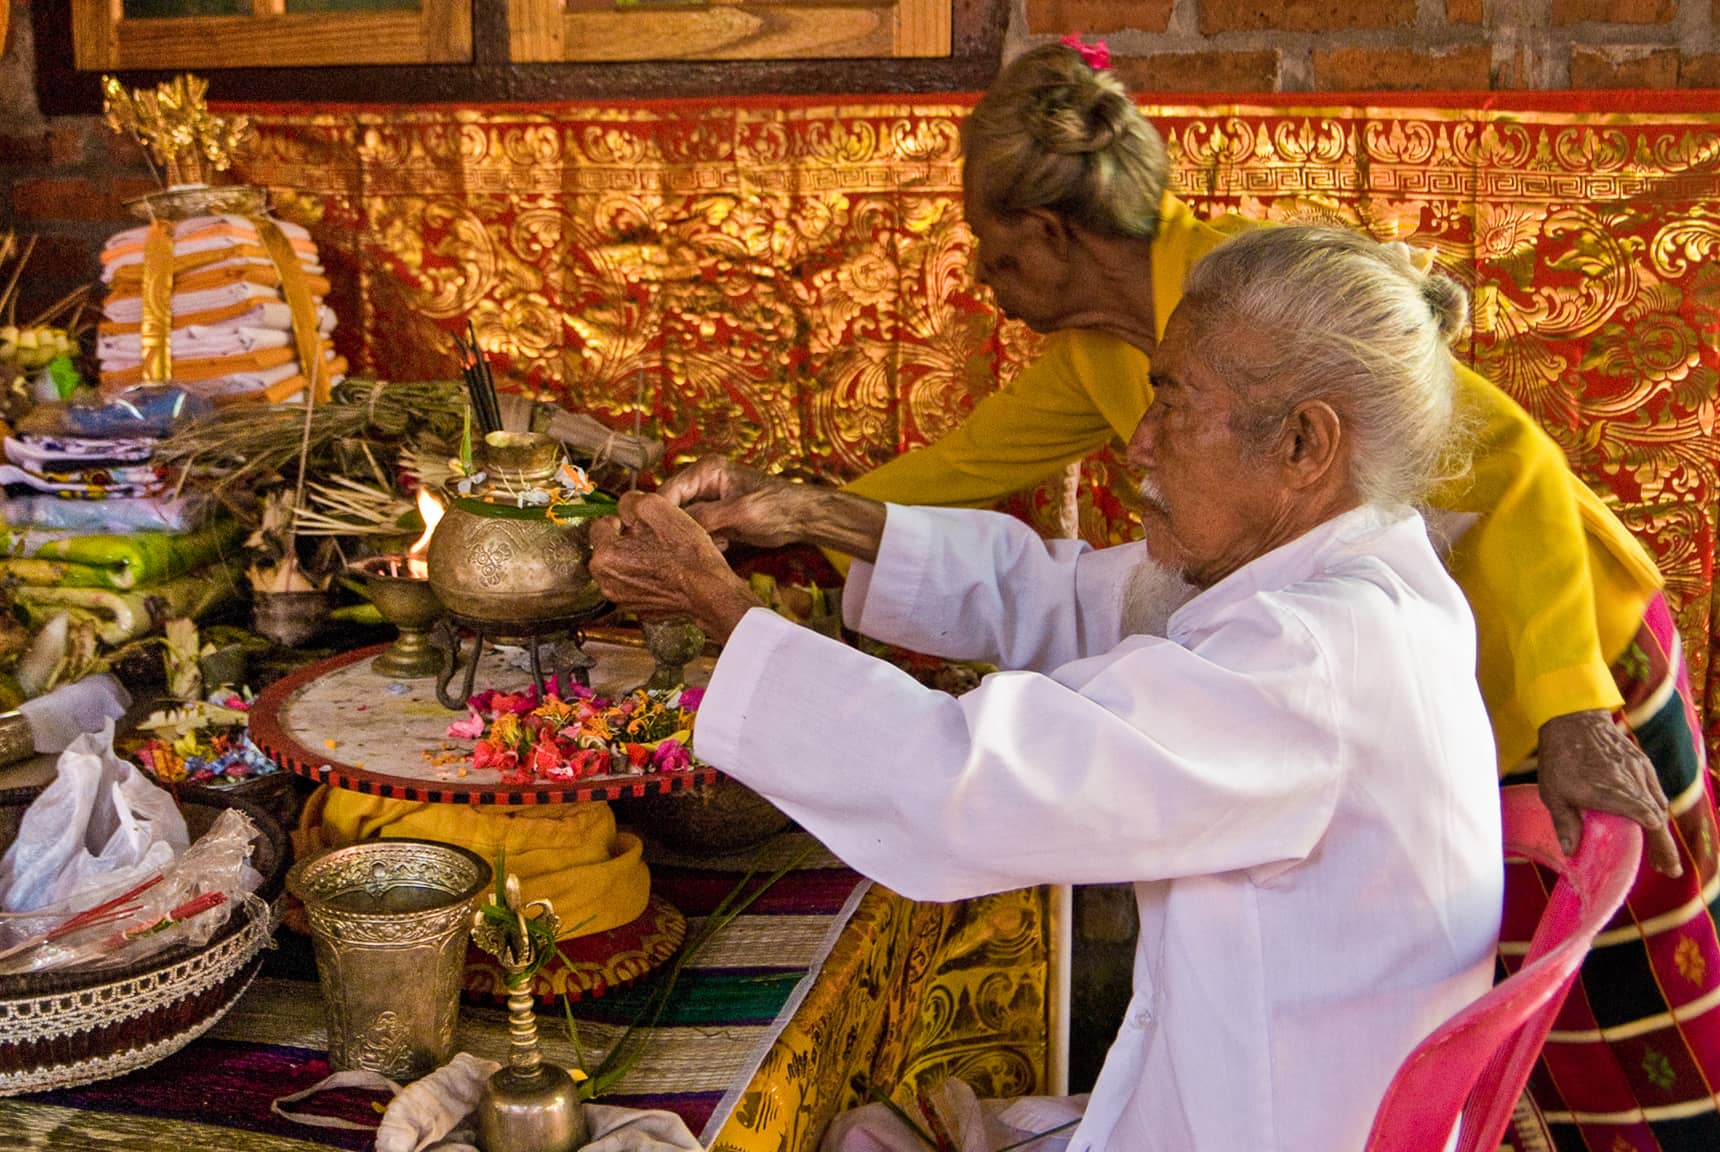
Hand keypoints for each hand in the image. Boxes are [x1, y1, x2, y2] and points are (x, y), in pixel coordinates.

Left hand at [589, 492, 761, 640]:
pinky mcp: (639, 610)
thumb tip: (626, 506)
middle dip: (626, 541)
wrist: (708, 590)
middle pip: (609, 550)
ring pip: (622, 569)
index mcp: (605, 556)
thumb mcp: (657, 508)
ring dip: (636, 560)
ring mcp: (622, 600)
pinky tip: (666, 573)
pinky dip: (647, 579)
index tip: (636, 522)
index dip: (620, 519)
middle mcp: (607, 582)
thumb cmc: (685, 554)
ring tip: (661, 555)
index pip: (600, 526)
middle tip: (653, 537)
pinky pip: (637, 587)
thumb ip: (632, 501)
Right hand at [658, 456, 813, 550]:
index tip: (660, 536)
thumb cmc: (776, 506)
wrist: (799, 517)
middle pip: (672, 508)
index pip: (668, 491)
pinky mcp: (715, 517)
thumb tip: (676, 526)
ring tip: (721, 541)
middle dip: (683, 528)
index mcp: (707, 470)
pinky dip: (707, 541)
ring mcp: (708, 500)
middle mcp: (703, 482)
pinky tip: (726, 543)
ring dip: (697, 536)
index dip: (662, 514)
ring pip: (684, 523)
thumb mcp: (739, 512)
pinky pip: (698, 531)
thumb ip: (706, 517)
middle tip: (698, 543)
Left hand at [1537, 709, 1680, 876]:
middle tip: (1669, 870)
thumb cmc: (1560, 756)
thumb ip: (1565, 821)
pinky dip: (1657, 811)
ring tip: (1662, 859)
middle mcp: (1631, 781)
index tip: (1658, 857)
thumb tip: (1570, 851)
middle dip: (1664, 846)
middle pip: (1655, 817)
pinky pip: (1655, 791)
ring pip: (1658, 805)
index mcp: (1610, 789)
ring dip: (1662, 832)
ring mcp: (1639, 771)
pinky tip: (1654, 825)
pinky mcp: (1642, 764)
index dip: (1651, 834)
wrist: (1574, 718)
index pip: (1641, 814)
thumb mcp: (1553, 791)